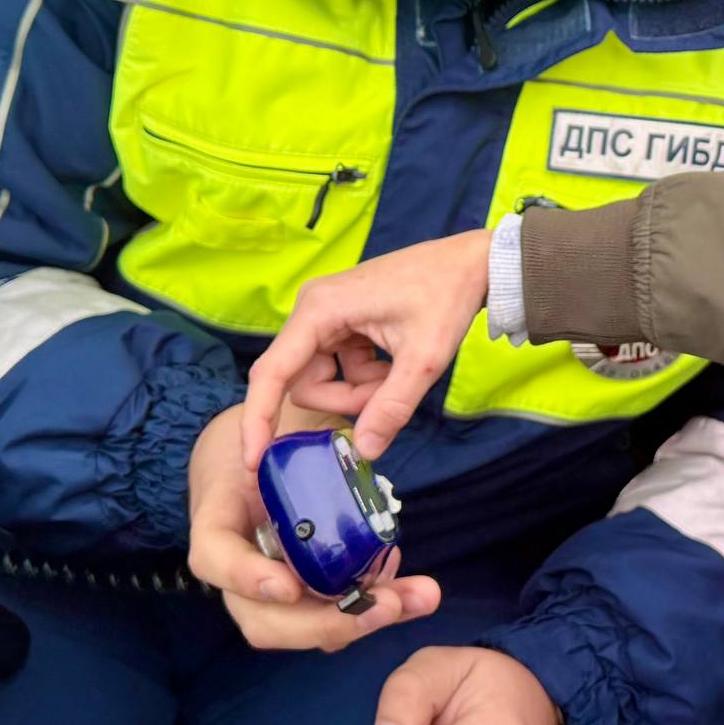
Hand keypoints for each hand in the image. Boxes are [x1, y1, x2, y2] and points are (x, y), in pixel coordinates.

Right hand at [186, 405, 439, 650]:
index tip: (289, 586)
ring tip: (418, 597)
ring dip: (363, 622)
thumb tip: (363, 447)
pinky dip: (371, 607)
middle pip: (263, 622)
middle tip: (388, 604)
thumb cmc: (262, 434)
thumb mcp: (272, 420)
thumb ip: (305, 435)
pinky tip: (409, 589)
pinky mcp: (302, 593)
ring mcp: (267, 589)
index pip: (214, 559)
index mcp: (217, 520)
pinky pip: (329, 614)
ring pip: (302, 629)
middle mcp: (236, 569)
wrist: (252, 453)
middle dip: (328, 623)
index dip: (247, 578)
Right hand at [240, 228, 493, 466]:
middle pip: (303, 382)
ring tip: (398, 373)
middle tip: (387, 393)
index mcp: (320, 310)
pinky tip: (396, 361)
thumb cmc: (447, 297)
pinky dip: (366, 377)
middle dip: (344, 400)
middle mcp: (313, 309)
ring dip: (358, 390)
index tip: (252, 460)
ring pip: (321, 378)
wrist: (471, 263)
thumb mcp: (424, 359)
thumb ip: (391, 406)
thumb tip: (363, 451)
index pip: (273, 373)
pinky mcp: (340, 322)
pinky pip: (338, 367)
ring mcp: (325, 315)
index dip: (259, 419)